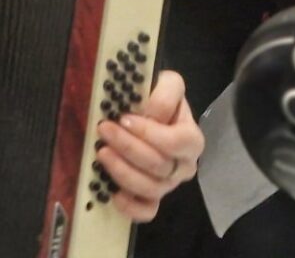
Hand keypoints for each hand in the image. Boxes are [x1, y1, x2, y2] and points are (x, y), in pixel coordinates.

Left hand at [95, 70, 203, 221]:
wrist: (157, 112)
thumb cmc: (161, 99)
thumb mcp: (169, 83)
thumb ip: (165, 92)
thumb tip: (149, 114)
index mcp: (191, 139)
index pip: (174, 142)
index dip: (148, 132)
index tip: (124, 118)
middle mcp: (184, 165)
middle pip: (159, 165)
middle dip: (128, 147)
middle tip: (105, 130)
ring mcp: (169, 184)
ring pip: (150, 188)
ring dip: (122, 171)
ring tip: (102, 152)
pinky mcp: (154, 198)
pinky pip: (147, 212)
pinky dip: (131, 207)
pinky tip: (114, 192)